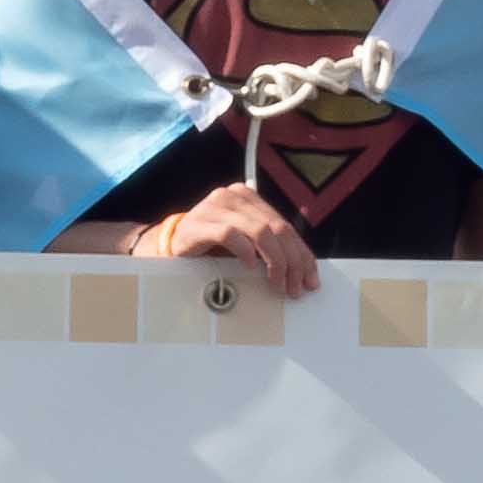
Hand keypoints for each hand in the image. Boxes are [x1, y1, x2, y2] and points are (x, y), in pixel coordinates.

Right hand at [136, 180, 321, 297]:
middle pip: (276, 228)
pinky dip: (245, 252)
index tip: (310, 278)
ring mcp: (216, 207)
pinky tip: (250, 267)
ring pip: (260, 231)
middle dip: (292, 261)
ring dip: (274, 261)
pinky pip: (231, 235)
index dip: (302, 254)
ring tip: (277, 283)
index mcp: (248, 197)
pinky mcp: (200, 223)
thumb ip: (268, 245)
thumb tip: (302, 269)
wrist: (172, 244)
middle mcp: (234, 196)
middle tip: (296, 286)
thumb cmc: (211, 245)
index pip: (284, 225)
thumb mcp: (245, 241)